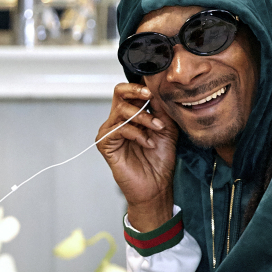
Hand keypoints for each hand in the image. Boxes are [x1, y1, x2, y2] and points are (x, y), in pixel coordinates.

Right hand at [96, 83, 177, 230]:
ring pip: (121, 110)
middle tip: (150, 96)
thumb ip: (160, 108)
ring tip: (156, 128)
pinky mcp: (105, 145)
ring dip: (143, 117)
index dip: (140, 86)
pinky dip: (136, 133)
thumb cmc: (160, 160)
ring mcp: (110, 132)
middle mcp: (118, 121)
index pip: (128, 91)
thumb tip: (157, 88)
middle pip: (118, 93)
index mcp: (131, 115)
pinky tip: (147, 142)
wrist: (156, 185)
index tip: (155, 88)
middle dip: (136, 92)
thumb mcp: (166, 128)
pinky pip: (118, 129)